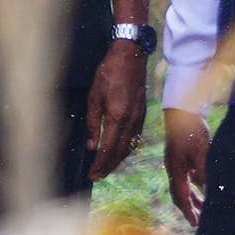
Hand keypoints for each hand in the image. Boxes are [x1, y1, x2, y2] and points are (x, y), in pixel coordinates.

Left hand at [86, 43, 147, 179]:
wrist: (130, 58)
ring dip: (118, 159)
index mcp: (118, 116)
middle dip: (109, 165)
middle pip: (121, 150)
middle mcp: (132, 120)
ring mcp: (140, 116)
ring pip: (130, 145)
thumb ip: (93, 123)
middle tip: (97, 176)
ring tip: (107, 167)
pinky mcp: (143, 112)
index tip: (91, 175)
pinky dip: (127, 148)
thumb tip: (91, 146)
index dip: (100, 163)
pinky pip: (135, 136)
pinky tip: (120, 151)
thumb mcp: (93, 98)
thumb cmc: (108, 75)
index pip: (109, 147)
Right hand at [166, 108, 210, 223]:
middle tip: (199, 222)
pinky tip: (203, 188)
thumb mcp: (201, 151)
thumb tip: (208, 189)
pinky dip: (194, 186)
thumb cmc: (191, 130)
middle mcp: (174, 170)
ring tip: (203, 209)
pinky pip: (187, 178)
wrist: (183, 113)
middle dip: (189, 209)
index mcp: (176, 170)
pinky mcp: (181, 158)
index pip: (182, 197)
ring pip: (184, 187)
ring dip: (193, 198)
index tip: (195, 223)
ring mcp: (177, 164)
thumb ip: (204, 170)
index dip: (188, 211)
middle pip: (180, 195)